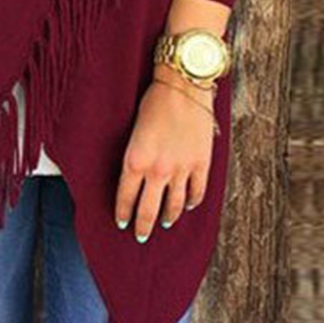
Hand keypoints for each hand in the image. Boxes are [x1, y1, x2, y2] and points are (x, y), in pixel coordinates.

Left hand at [114, 72, 214, 241]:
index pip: (125, 198)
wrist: (182, 86)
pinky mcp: (201, 164)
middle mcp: (157, 171)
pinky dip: (192, 202)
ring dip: (168, 217)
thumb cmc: (153, 102)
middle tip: (140, 235)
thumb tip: (134, 177)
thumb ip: (134, 157)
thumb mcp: (133, 132)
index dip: (123, 213)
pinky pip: (197, 193)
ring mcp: (182, 169)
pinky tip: (187, 206)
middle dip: (143, 226)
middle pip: (148, 210)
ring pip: (174, 206)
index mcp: (135, 161)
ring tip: (164, 223)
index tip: (122, 222)